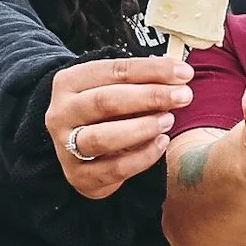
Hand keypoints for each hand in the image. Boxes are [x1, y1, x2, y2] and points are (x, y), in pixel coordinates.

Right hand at [45, 56, 192, 199]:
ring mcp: (65, 146)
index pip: (113, 70)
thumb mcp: (116, 91)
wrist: (77, 152)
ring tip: (168, 120)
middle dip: (150, 97)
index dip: (151, 70)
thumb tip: (178, 76)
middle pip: (105, 101)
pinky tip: (162, 143)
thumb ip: (142, 83)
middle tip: (183, 96)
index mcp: (69, 82)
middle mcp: (62, 113)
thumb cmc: (104, 115)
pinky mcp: (79, 176)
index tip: (183, 73)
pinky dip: (142, 156)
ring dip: (142, 127)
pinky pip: (114, 168)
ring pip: (102, 137)